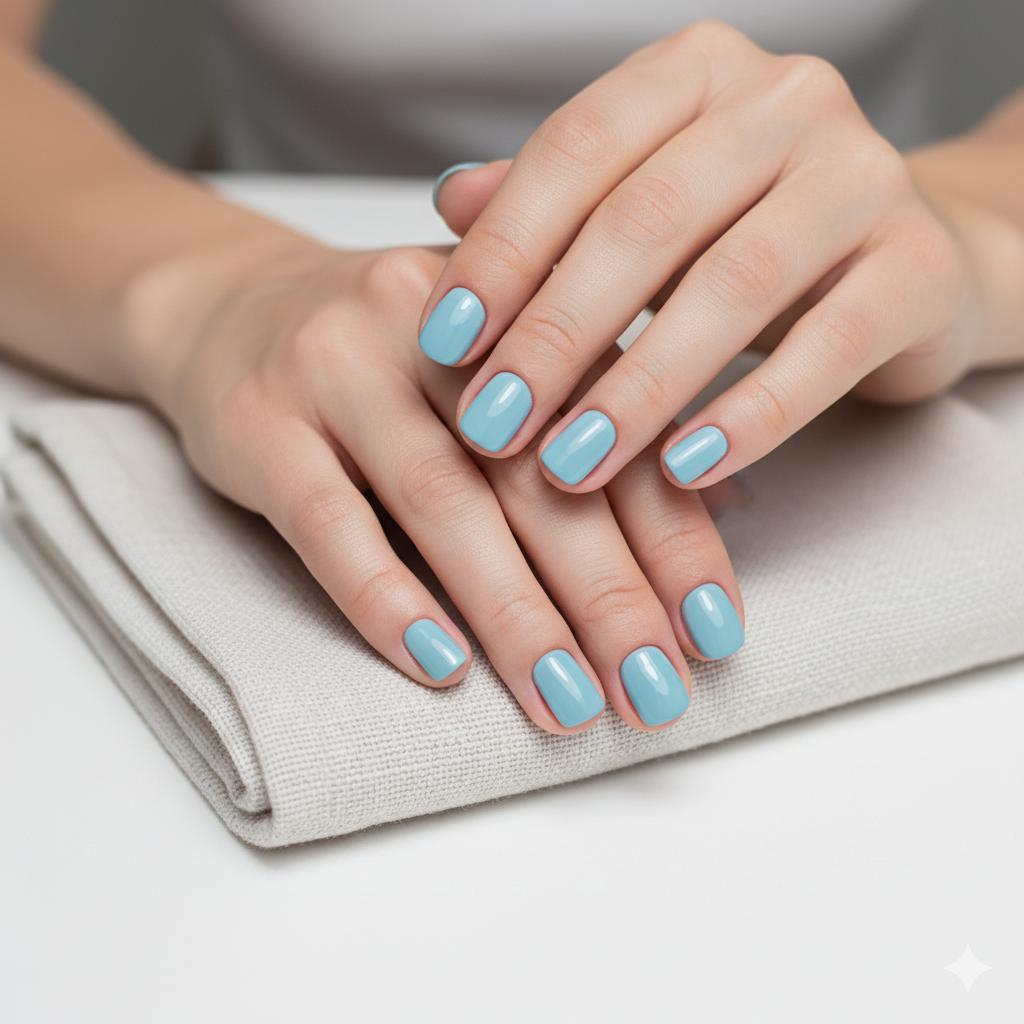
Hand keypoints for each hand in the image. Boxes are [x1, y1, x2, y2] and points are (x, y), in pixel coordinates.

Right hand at [131, 235, 743, 734]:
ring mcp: (340, 369)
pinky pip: (325, 520)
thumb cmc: (394, 358)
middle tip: (655, 692)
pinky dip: (385, 597)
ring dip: (513, 614)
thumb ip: (609, 424)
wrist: (231, 304)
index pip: (615, 435)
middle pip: (537, 476)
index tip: (715, 633)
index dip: (673, 537)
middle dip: (608, 595)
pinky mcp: (260, 422)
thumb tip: (727, 505)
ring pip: (442, 503)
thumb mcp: (506, 365)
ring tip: (567, 703)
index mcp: (519, 311)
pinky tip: (439, 666)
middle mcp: (438, 331)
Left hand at [419, 20, 980, 493]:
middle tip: (493, 424)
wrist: (902, 260)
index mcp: (696, 73)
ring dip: (639, 387)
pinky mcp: (919, 266)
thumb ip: (552, 204)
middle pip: (645, 220)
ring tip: (571, 464)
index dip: (504, 250)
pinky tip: (684, 469)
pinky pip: (831, 345)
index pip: (578, 149)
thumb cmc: (744, 236)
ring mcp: (864, 175)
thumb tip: (449, 200)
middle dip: (556, 334)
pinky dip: (752, 414)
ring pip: (734, 283)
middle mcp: (784, 103)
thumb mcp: (642, 210)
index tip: (444, 342)